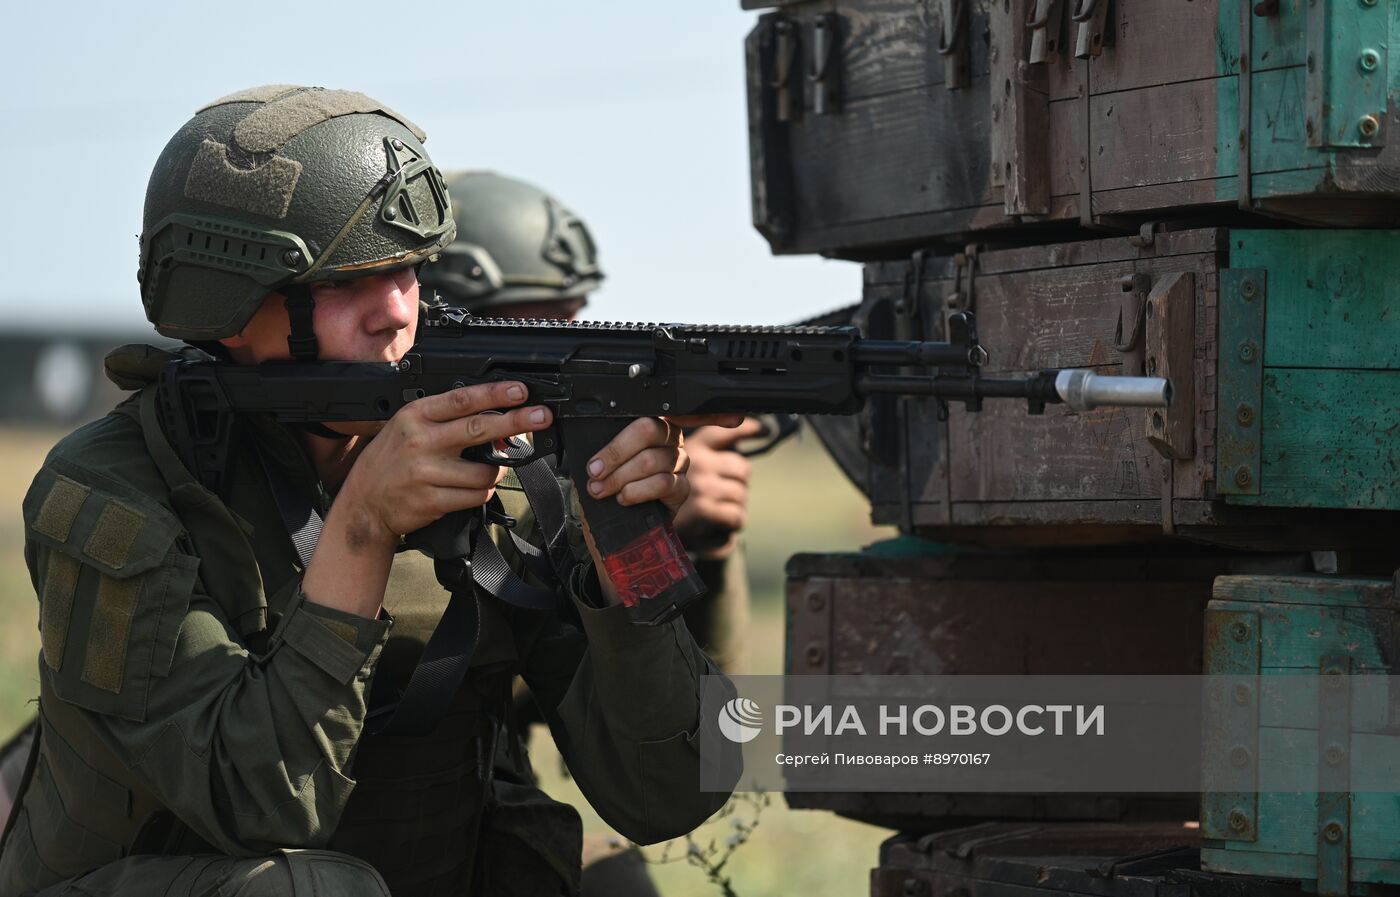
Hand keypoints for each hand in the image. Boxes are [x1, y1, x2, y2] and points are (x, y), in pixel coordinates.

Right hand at [338, 381, 552, 546]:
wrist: (363, 502)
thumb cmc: (391, 460)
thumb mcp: (410, 427)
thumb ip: (447, 421)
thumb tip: (498, 421)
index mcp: (416, 416)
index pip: (462, 399)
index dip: (495, 393)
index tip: (521, 391)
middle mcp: (421, 441)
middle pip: (480, 428)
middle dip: (517, 421)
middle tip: (542, 416)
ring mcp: (426, 472)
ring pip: (484, 469)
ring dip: (497, 470)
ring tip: (490, 469)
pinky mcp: (432, 500)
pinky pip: (476, 496)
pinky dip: (483, 492)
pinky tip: (474, 488)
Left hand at [578, 414, 741, 603]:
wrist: (617, 531)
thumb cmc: (609, 493)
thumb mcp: (600, 469)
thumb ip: (600, 453)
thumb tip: (588, 446)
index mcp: (649, 427)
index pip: (641, 421)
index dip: (616, 444)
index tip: (594, 465)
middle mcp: (670, 440)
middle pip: (649, 435)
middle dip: (615, 459)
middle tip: (594, 479)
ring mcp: (680, 463)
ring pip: (653, 460)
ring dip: (622, 478)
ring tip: (603, 491)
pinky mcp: (683, 488)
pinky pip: (665, 484)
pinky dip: (639, 492)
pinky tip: (624, 499)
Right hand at [671, 417, 764, 556]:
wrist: (646, 530)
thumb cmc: (666, 500)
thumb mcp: (680, 467)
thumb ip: (713, 448)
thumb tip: (762, 428)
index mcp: (692, 447)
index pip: (724, 433)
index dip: (747, 430)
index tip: (763, 430)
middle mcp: (696, 462)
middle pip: (742, 468)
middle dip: (738, 484)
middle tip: (723, 495)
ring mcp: (701, 485)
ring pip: (741, 494)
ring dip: (735, 506)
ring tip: (718, 511)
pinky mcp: (703, 509)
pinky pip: (736, 515)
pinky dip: (732, 523)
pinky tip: (720, 524)